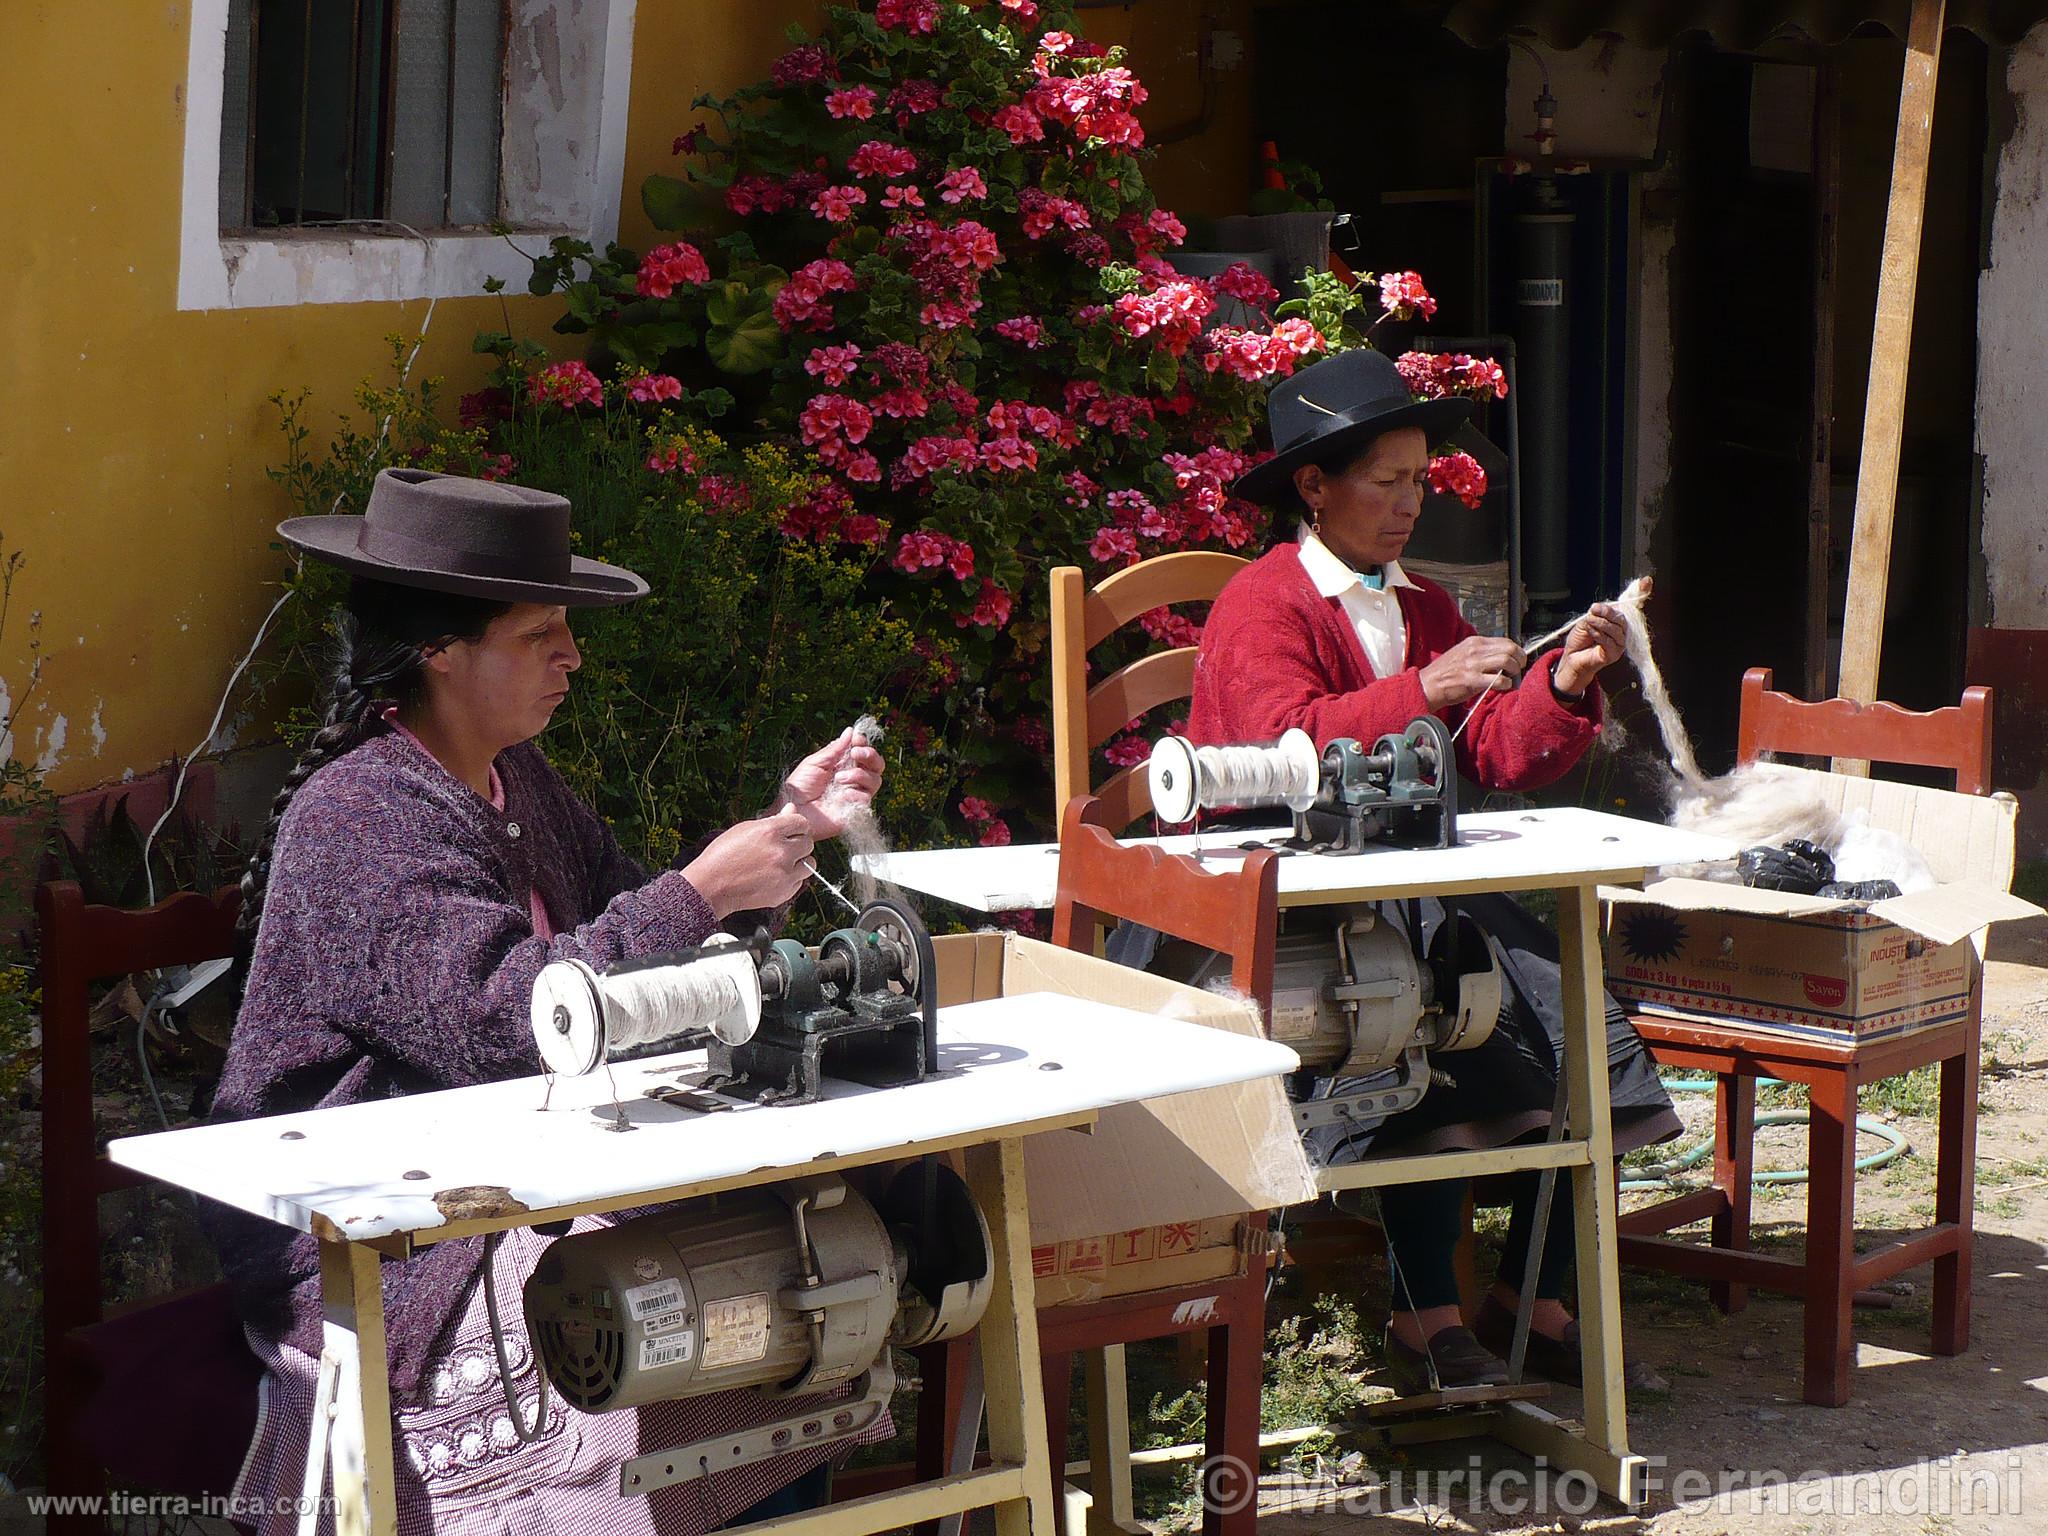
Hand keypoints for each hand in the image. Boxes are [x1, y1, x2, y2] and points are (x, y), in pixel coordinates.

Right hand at [681, 809, 814, 918]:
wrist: (711, 887)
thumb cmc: (723, 855)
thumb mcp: (745, 829)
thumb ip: (773, 820)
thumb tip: (792, 808)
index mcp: (771, 831)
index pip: (802, 823)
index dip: (796, 826)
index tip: (790, 832)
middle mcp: (781, 852)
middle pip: (808, 843)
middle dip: (798, 844)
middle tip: (783, 848)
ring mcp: (784, 874)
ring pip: (810, 864)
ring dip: (799, 862)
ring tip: (781, 863)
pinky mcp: (784, 893)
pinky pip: (800, 881)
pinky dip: (791, 879)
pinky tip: (773, 877)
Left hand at [776, 728, 884, 838]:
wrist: (794, 810)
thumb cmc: (800, 788)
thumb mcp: (815, 762)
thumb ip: (835, 749)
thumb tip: (850, 731)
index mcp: (843, 764)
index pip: (862, 750)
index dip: (863, 743)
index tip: (857, 738)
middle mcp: (853, 778)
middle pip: (876, 764)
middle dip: (870, 755)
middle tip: (856, 753)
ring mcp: (856, 793)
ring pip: (876, 779)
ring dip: (859, 774)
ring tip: (839, 778)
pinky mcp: (856, 809)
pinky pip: (867, 797)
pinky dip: (855, 793)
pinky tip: (841, 795)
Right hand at [1419, 636, 1526, 710]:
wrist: (1427, 685)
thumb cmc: (1444, 672)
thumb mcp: (1463, 653)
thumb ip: (1481, 652)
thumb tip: (1501, 656)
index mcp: (1474, 642)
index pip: (1505, 641)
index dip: (1516, 651)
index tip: (1517, 659)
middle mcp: (1475, 650)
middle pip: (1510, 648)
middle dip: (1519, 660)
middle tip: (1519, 668)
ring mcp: (1474, 664)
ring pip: (1507, 661)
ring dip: (1514, 671)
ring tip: (1511, 677)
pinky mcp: (1472, 680)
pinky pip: (1499, 680)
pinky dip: (1506, 684)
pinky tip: (1503, 686)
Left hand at [1553, 602, 1628, 698]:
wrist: (1572, 658)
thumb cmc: (1579, 641)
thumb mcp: (1584, 623)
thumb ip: (1593, 616)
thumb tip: (1597, 608)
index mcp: (1615, 624)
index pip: (1618, 614)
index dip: (1608, 609)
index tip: (1595, 606)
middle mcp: (1620, 634)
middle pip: (1621, 621)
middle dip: (1607, 614)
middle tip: (1594, 610)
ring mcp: (1618, 645)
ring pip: (1616, 631)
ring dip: (1601, 623)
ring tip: (1589, 620)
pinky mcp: (1614, 655)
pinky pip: (1609, 642)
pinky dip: (1599, 634)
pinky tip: (1590, 631)